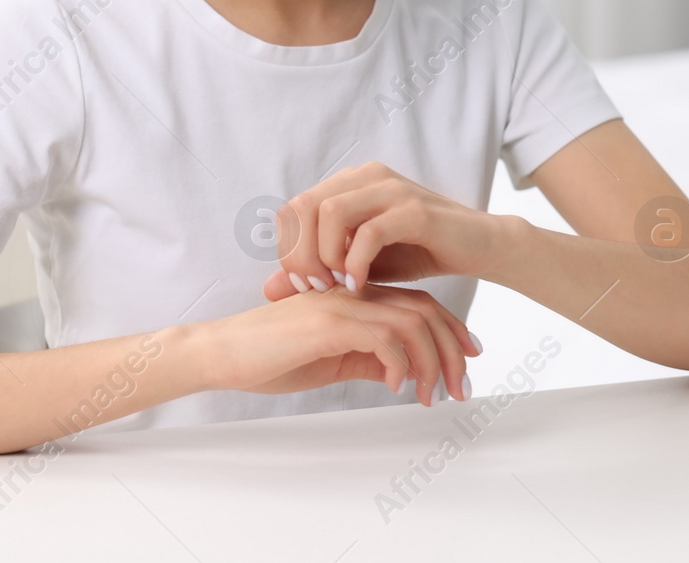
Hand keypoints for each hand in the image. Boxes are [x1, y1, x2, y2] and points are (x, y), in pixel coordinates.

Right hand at [201, 282, 479, 404]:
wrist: (221, 353)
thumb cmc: (268, 357)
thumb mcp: (330, 361)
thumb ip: (366, 360)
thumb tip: (401, 373)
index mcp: (355, 300)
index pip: (417, 305)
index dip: (449, 329)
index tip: (468, 358)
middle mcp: (353, 295)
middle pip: (423, 310)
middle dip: (452, 348)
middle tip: (462, 385)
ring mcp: (341, 305)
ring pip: (409, 322)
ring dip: (431, 360)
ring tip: (432, 394)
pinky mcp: (327, 323)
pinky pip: (381, 336)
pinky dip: (399, 362)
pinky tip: (398, 386)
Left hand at [261, 161, 502, 300]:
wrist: (479, 246)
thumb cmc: (418, 253)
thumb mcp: (358, 266)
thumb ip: (317, 273)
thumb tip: (268, 289)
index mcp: (350, 183)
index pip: (294, 207)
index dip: (288, 248)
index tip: (303, 285)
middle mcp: (367, 177)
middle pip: (305, 206)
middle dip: (300, 254)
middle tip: (316, 289)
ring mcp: (391, 189)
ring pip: (331, 212)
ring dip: (325, 256)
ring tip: (338, 286)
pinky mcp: (415, 210)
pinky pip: (369, 232)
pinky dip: (356, 263)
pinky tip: (361, 284)